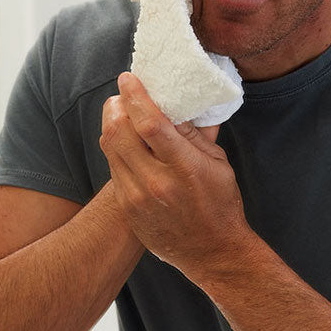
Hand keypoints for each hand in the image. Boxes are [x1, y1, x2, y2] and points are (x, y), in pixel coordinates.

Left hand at [99, 72, 249, 272]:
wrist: (212, 252)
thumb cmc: (220, 204)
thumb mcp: (217, 163)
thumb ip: (194, 133)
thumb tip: (175, 103)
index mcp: (184, 167)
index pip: (150, 123)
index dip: (136, 96)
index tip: (128, 79)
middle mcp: (156, 182)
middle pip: (119, 132)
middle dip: (116, 106)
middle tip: (122, 95)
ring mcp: (138, 198)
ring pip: (110, 148)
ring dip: (112, 125)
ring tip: (122, 113)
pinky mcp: (128, 208)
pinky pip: (113, 168)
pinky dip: (117, 149)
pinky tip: (127, 143)